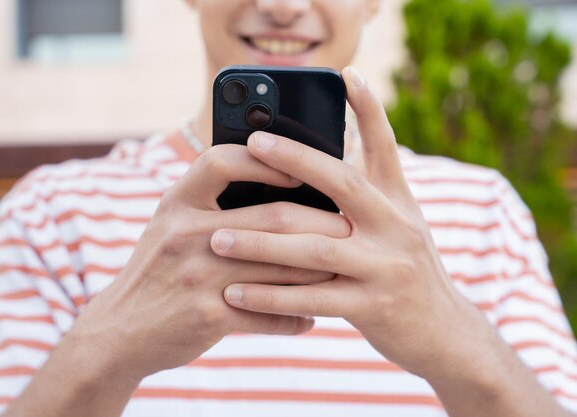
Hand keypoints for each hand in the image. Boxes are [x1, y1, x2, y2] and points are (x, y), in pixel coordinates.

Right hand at [66, 143, 350, 381]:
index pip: (223, 161)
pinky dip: (295, 317)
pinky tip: (310, 318)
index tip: (299, 172)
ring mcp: (197, 276)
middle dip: (320, 223)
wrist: (119, 330)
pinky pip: (268, 315)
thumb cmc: (156, 271)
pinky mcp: (207, 316)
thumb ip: (209, 204)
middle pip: (272, 218)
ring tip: (342, 270)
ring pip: (280, 269)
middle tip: (350, 227)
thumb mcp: (169, 225)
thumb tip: (274, 185)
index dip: (266, 161)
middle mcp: (186, 234)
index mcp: (178, 203)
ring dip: (317, 272)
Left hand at [212, 67, 487, 379]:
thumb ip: (368, 197)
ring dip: (261, 242)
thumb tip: (327, 161)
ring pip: (314, 248)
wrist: (445, 333)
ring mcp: (385, 268)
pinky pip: (311, 300)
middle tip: (251, 143)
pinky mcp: (373, 308)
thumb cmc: (406, 271)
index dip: (369, 108)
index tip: (347, 74)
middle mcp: (396, 227)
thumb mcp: (399, 226)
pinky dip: (269, 297)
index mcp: (399, 203)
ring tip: (217, 238)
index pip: (384, 147)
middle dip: (295, 159)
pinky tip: (234, 293)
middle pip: (342, 183)